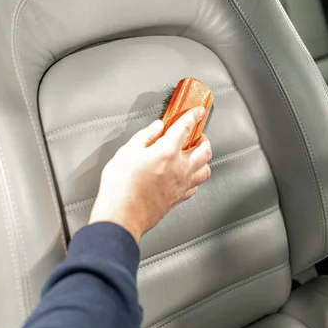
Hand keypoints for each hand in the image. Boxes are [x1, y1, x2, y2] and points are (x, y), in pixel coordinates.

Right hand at [88, 107, 212, 241]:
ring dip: (204, 158)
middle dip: (203, 138)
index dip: (193, 116)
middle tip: (196, 135)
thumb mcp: (127, 152)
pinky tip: (188, 175)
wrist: (123, 216)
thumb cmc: (121, 187)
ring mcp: (182, 184)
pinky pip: (196, 185)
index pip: (186, 127)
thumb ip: (145, 136)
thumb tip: (156, 128)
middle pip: (204, 149)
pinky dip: (195, 177)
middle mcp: (180, 167)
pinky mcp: (180, 198)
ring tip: (196, 154)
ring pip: (206, 168)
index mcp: (167, 151)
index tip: (197, 111)